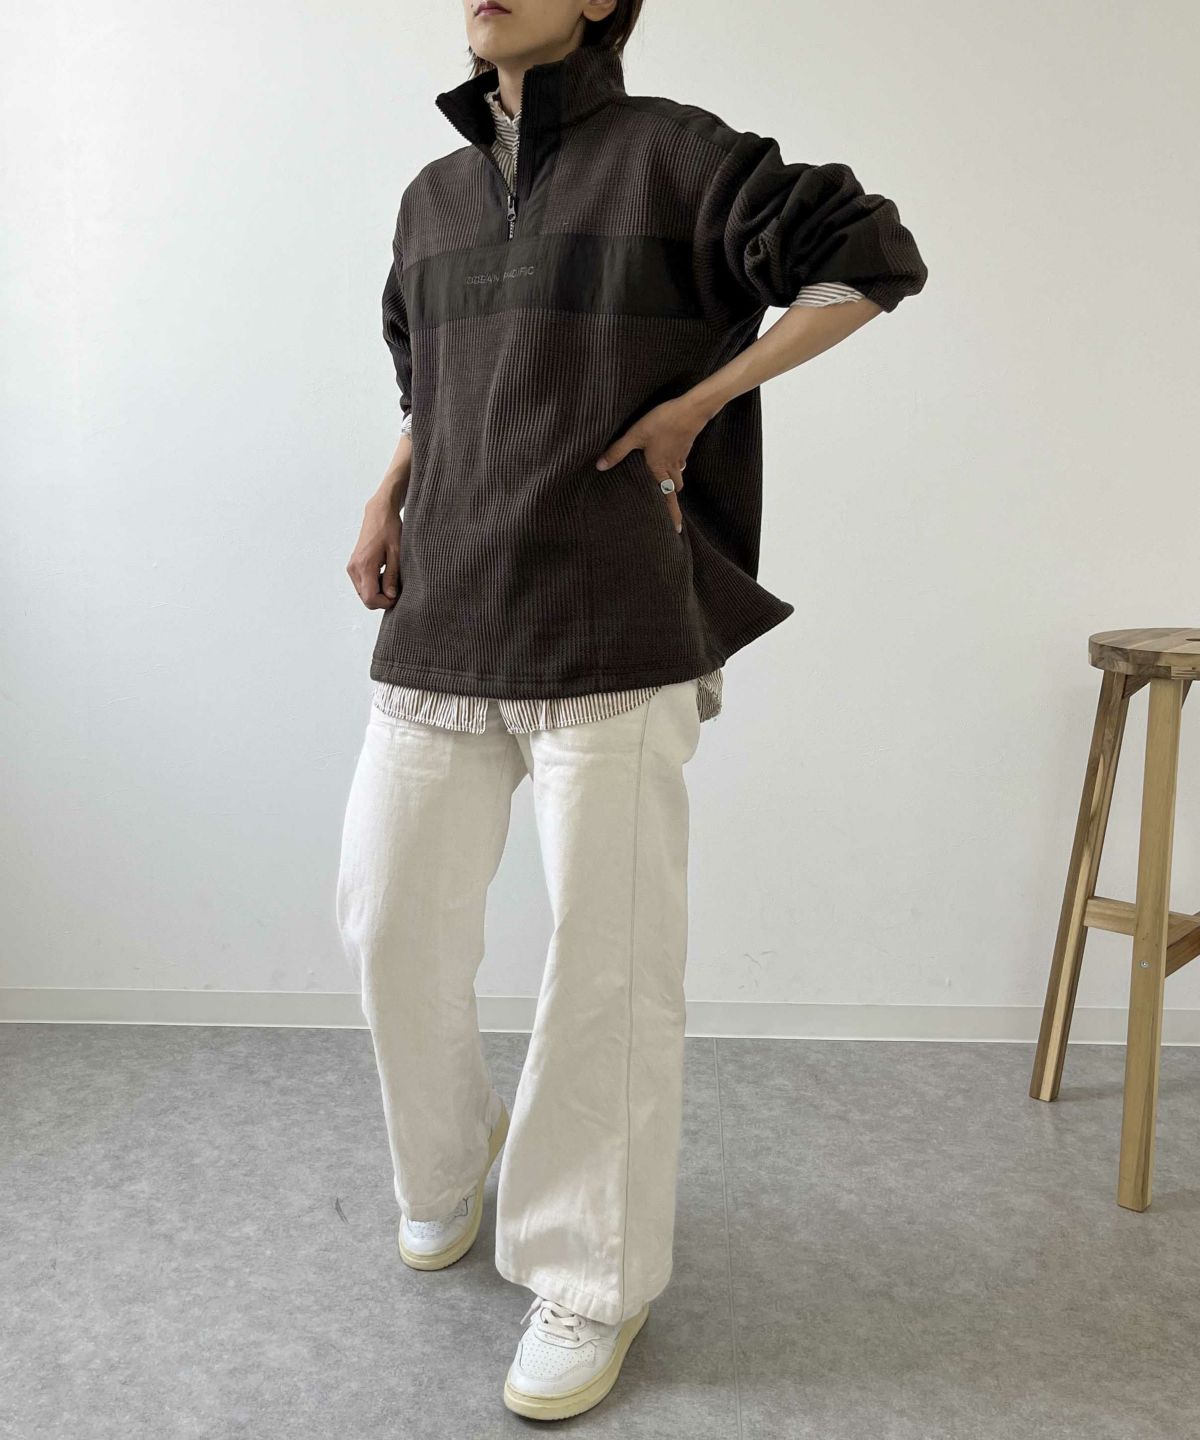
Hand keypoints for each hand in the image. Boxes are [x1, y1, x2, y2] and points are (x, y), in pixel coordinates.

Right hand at [347, 494, 402, 608]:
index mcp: (364, 566)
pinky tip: (384, 574)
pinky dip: (374, 585)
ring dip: (378, 592)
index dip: (384, 603)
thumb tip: (390, 596)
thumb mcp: (397, 554)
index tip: (397, 596)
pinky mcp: (353, 566)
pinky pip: (362, 584)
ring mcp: (352, 567)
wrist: (379, 514)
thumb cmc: (390, 530)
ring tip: (390, 577)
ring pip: (364, 593)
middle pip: (366, 598)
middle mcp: (354, 569)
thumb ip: (392, 577)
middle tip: (396, 587)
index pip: (370, 599)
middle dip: (382, 598)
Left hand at [595, 395, 713, 532]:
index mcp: (659, 469)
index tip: (675, 529)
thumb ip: (618, 450)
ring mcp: (680, 457)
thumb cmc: (662, 422)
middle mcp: (671, 467)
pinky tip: (670, 460)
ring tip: (666, 485)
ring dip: (673, 482)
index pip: (667, 498)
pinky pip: (680, 463)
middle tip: (667, 507)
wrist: (692, 410)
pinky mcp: (685, 447)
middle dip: (671, 499)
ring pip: (679, 476)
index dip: (671, 514)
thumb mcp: (636, 434)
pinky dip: (676, 466)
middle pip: (674, 489)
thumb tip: (600, 467)